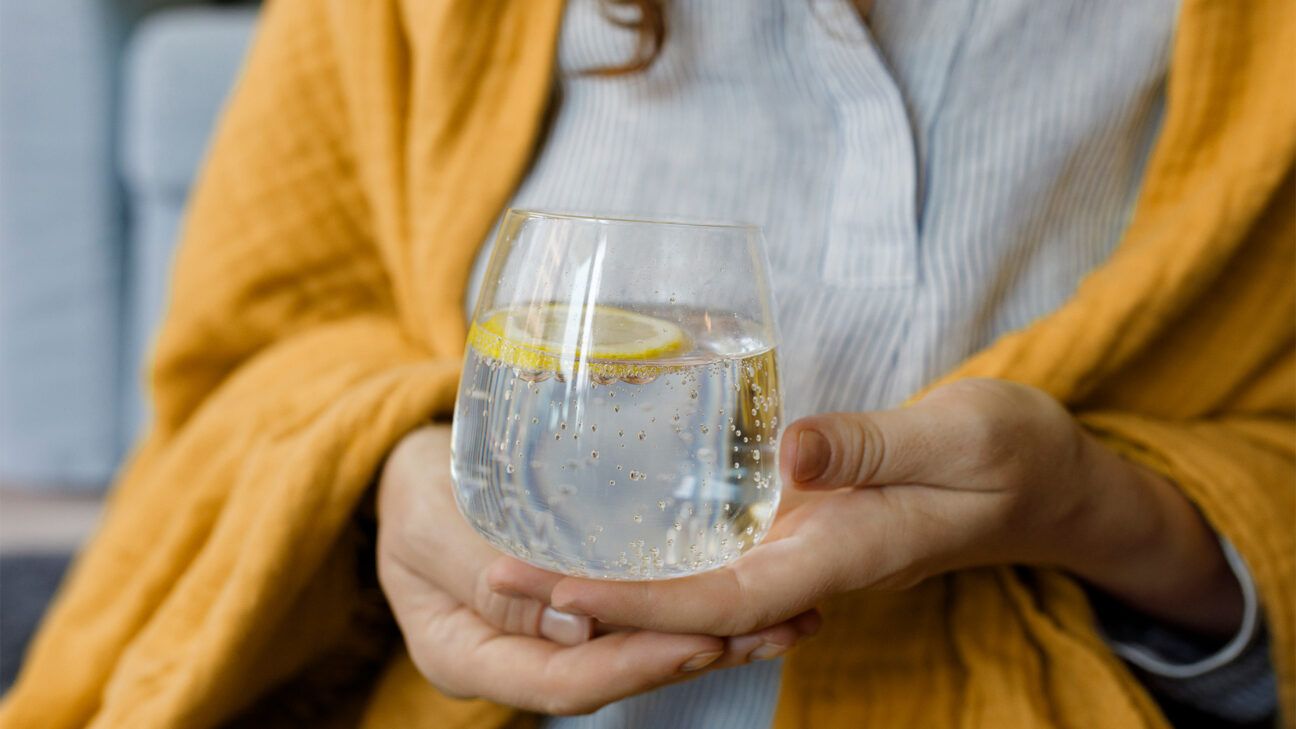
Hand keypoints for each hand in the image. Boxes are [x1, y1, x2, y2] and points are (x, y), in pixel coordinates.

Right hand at [376, 425, 818, 714]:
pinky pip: (636, 614)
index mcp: (470, 657)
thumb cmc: (409, 489)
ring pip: (636, 647)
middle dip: (697, 655)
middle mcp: (517, 659)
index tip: (702, 641)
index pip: (566, 681)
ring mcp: (546, 636)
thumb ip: (487, 578)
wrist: (407, 470)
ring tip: (792, 621)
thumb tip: (577, 627)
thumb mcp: (431, 527)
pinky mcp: (575, 604)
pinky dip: (692, 605)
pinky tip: (751, 597)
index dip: (637, 665)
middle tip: (776, 631)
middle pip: (616, 672)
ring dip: (714, 637)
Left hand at [490, 379, 1243, 641]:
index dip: (632, 603)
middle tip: (490, 575)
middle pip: (683, 605)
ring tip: (518, 565)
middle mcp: (806, 564)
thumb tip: (790, 456)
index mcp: (838, 555)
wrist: (1044, 482)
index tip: (551, 592)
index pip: (716, 598)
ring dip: (608, 583)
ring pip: (689, 587)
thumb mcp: (962, 437)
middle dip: (591, 600)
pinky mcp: (800, 526)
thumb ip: (879, 446)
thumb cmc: (1011, 456)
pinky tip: (603, 538)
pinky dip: (652, 558)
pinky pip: (714, 557)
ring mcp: (800, 550)